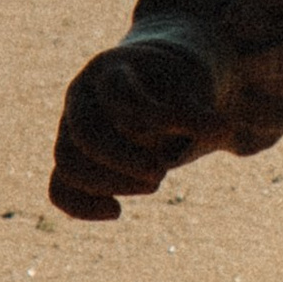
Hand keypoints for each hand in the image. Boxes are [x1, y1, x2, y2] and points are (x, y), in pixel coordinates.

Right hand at [49, 37, 216, 221]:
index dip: (152, 120)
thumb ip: (196, 111)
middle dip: (124, 161)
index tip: (180, 133)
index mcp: (110, 70)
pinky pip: (59, 188)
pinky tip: (116, 211)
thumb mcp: (192, 86)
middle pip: (86, 135)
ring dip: (110, 183)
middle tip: (162, 173)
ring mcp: (71, 129)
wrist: (156, 79)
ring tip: (156, 183)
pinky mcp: (74, 158)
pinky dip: (81, 206)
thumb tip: (224, 132)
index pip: (119, 97)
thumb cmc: (176, 80)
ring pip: (68, 164)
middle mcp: (82, 98)